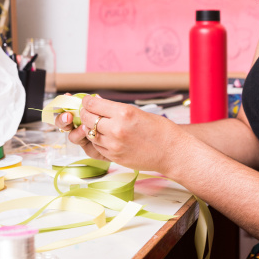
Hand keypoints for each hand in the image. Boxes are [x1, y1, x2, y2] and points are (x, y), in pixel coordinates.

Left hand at [57, 94, 184, 172]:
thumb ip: (117, 109)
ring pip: (90, 134)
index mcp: (124, 113)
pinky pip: (97, 147)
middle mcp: (116, 129)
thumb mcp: (139, 112)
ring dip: (90, 128)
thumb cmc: (161, 131)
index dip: (87, 102)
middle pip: (87, 119)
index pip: (93, 105)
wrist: (173, 153)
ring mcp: (114, 145)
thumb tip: (98, 102)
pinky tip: (105, 137)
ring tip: (97, 125)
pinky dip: (98, 141)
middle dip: (85, 114)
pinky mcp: (114, 157)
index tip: (87, 101)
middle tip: (88, 112)